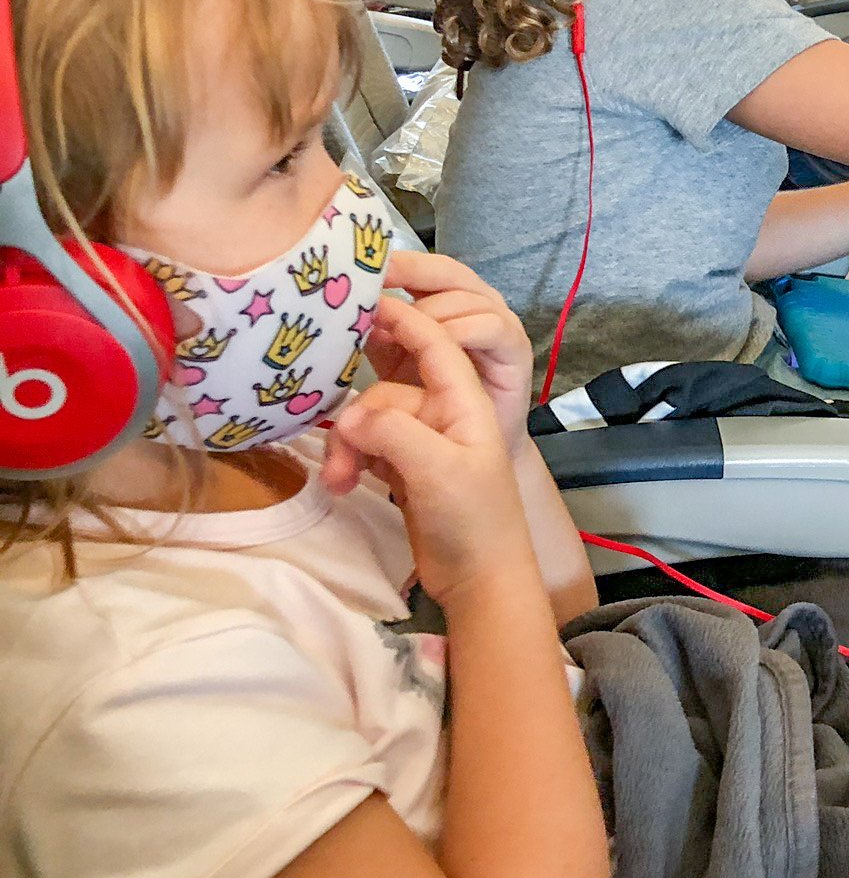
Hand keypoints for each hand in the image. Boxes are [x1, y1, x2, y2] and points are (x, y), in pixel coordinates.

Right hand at [322, 300, 534, 605]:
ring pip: (368, 421)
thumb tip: (348, 417)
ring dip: (349, 447)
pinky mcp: (402, 465)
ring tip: (341, 481)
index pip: (436, 344)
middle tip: (342, 459)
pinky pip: (365, 445)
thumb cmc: (474, 520)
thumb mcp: (440, 472)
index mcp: (465, 402)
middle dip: (358, 419)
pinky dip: (350, 461)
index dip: (405, 317)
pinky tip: (344, 485)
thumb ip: (396, 433)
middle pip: (386, 391)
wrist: (478, 580)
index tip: (365, 296)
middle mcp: (443, 412)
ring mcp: (421, 439)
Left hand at [380, 250, 533, 456]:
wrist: (466, 449)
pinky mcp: (515, 345)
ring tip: (399, 331)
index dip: (397, 262)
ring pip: (466, 297)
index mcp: (446, 300)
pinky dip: (462, 330)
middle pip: (448, 271)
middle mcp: (476, 303)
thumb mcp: (394, 363)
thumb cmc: (432, 402)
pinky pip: (491, 325)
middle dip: (412, 272)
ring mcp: (500, 321)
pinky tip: (437, 344)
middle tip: (379, 282)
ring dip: (430, 311)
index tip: (361, 264)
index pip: (424, 267)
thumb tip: (352, 312)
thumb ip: (379, 336)